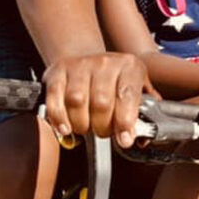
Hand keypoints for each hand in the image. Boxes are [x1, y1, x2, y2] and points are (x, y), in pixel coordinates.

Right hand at [42, 52, 156, 147]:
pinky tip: (66, 128)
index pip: (128, 95)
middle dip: (103, 127)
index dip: (125, 121)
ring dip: (81, 124)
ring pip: (77, 102)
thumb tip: (143, 137)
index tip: (124, 139)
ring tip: (86, 127)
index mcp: (129, 66)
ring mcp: (79, 66)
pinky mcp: (58, 73)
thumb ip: (143, 112)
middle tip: (103, 131)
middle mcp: (104, 63)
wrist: (87, 58)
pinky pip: (55, 100)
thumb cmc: (114, 80)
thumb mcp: (136, 87)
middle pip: (101, 102)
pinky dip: (59, 118)